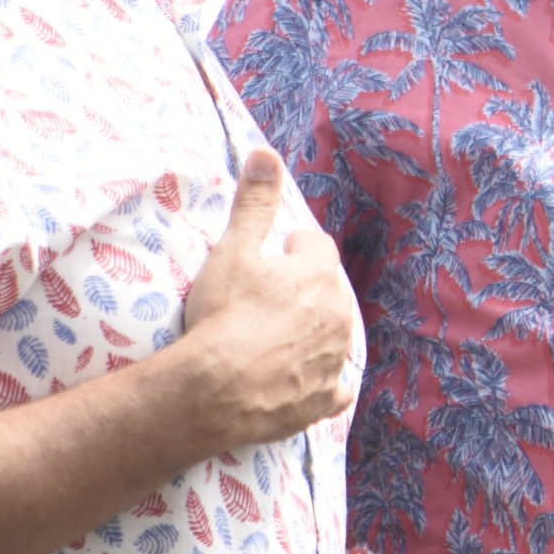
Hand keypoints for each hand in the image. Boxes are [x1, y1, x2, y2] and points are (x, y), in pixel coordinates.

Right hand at [183, 146, 358, 447]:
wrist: (215, 389)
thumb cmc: (224, 314)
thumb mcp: (234, 249)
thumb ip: (255, 201)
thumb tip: (265, 153)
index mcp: (319, 275)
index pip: (316, 246)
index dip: (292, 249)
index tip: (272, 256)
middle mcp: (338, 316)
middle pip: (327, 292)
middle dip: (304, 291)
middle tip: (266, 299)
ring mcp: (334, 361)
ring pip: (332, 337)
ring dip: (312, 334)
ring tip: (275, 339)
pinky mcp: (325, 400)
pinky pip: (334, 389)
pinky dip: (321, 385)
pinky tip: (302, 385)